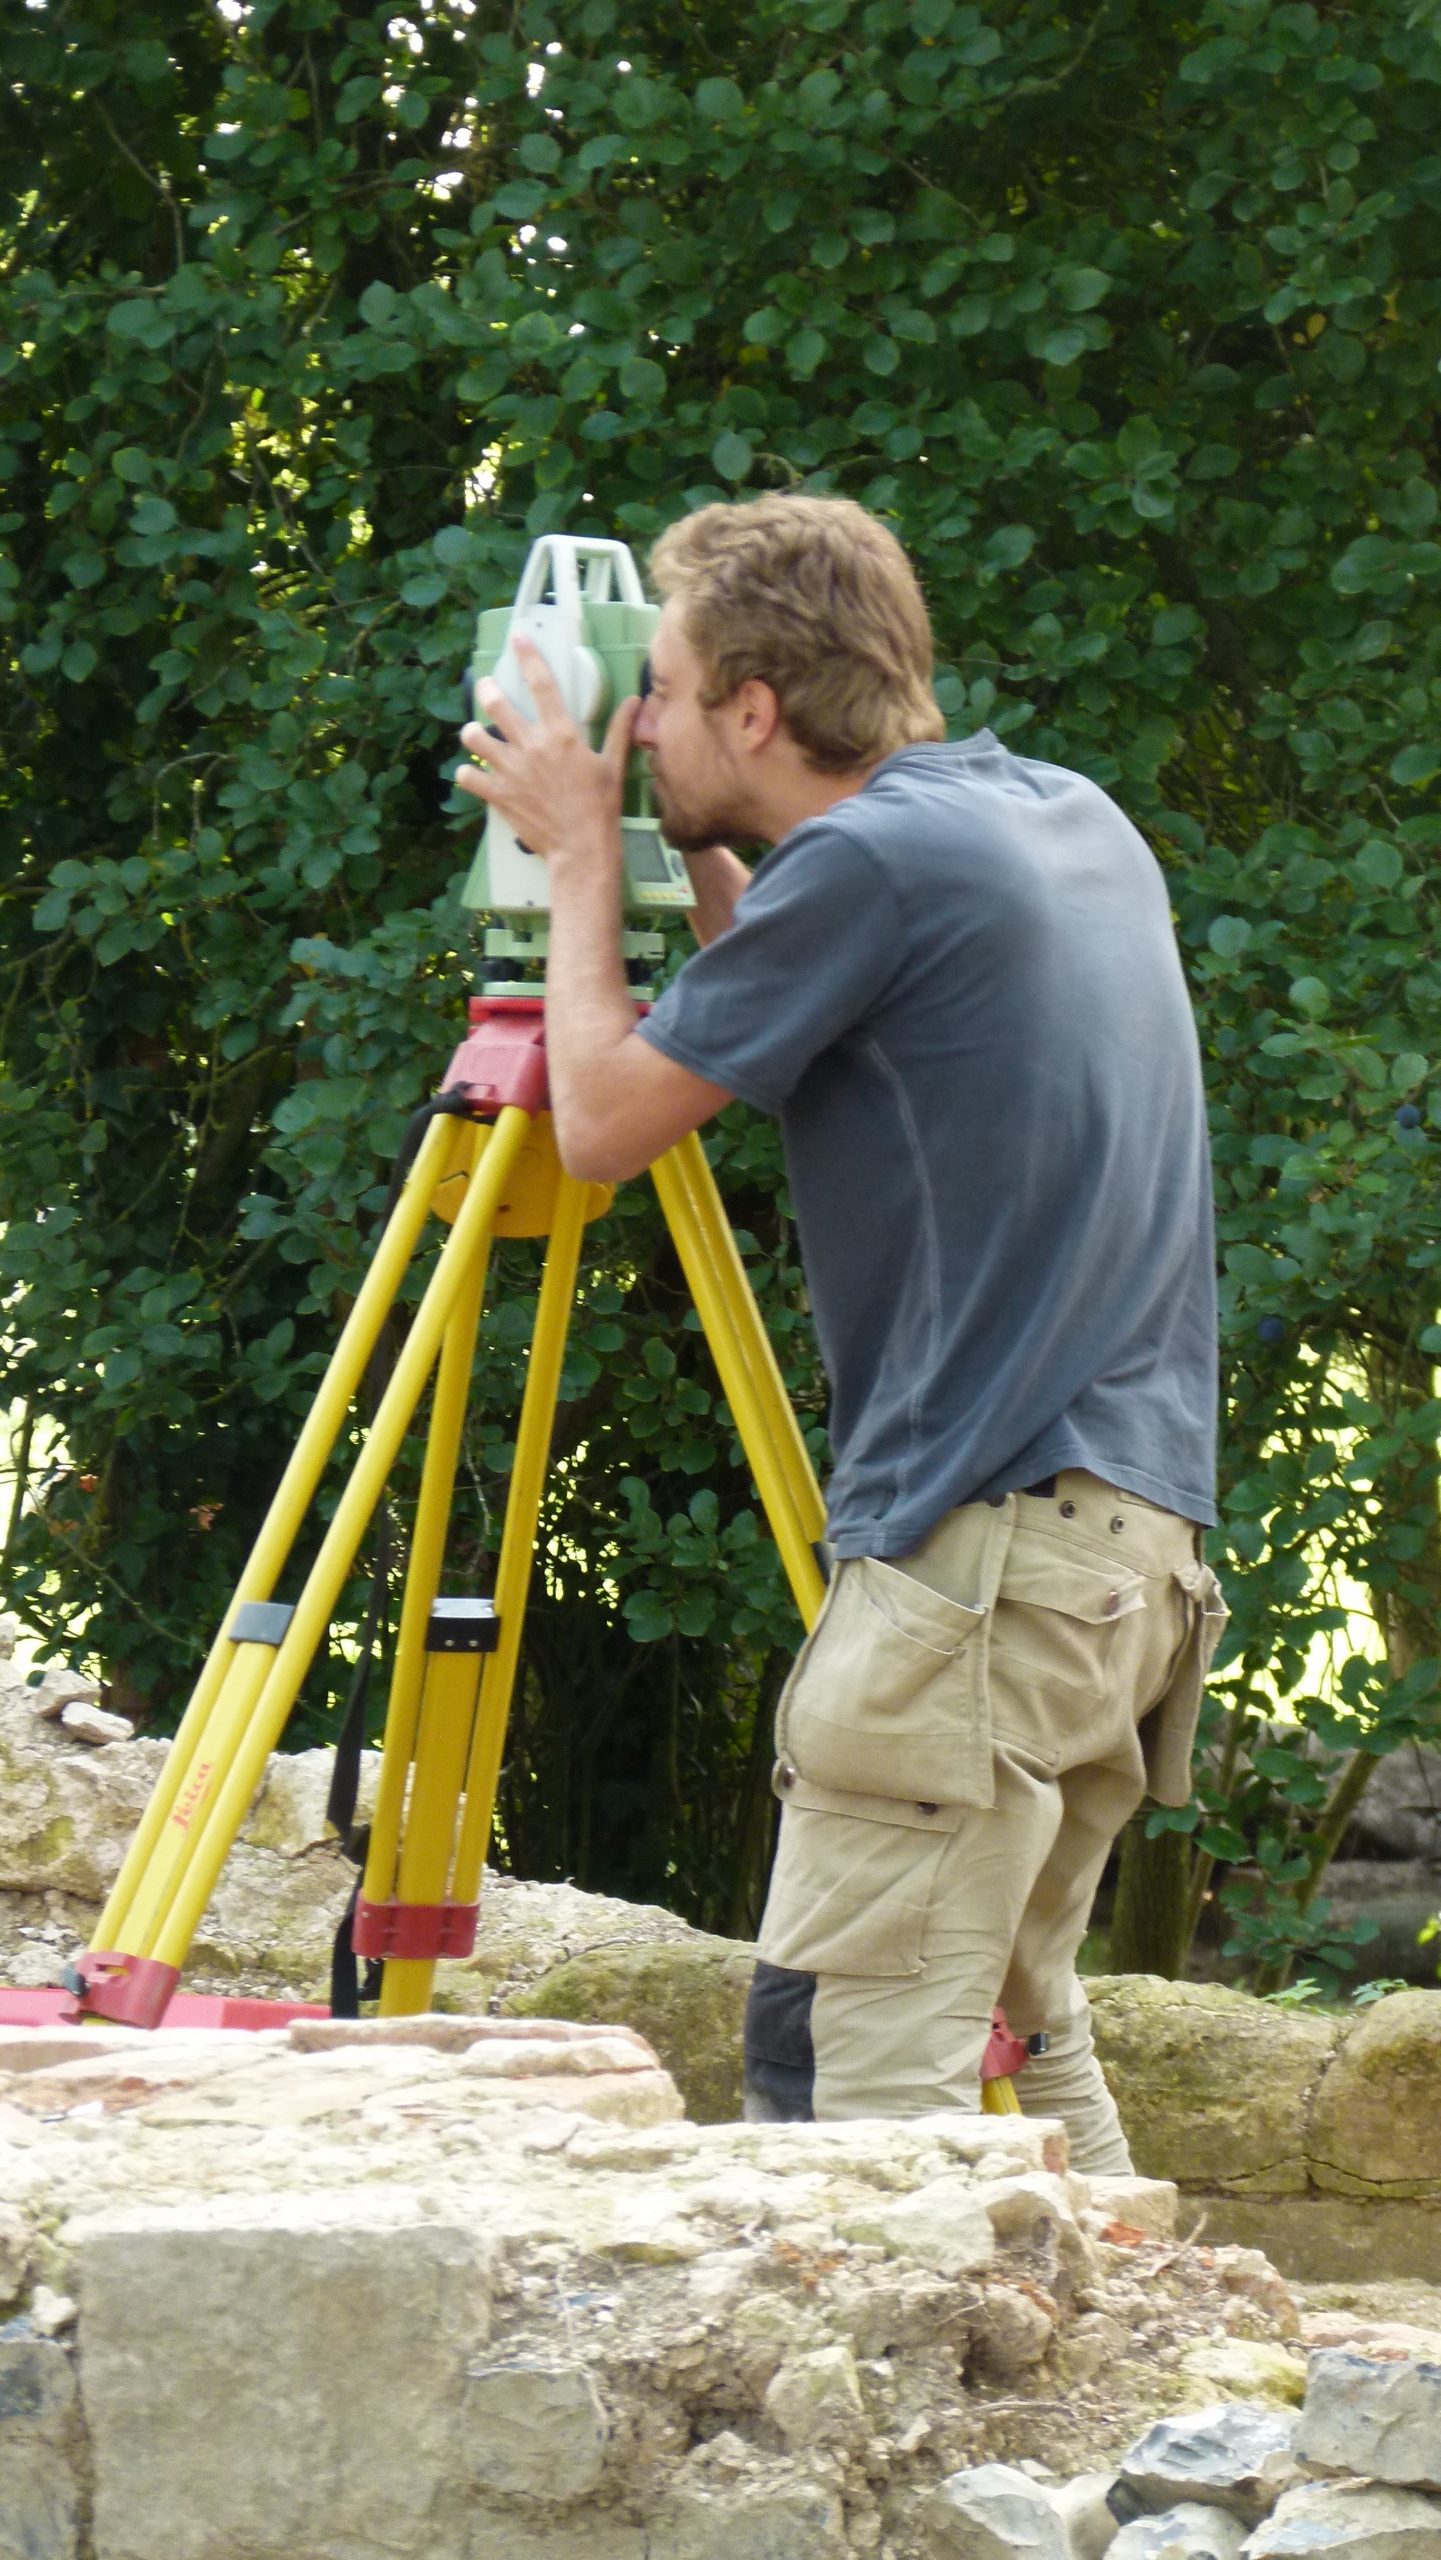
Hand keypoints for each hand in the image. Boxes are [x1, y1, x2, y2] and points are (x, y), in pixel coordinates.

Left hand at [455, 635, 637, 867]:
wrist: (581, 850)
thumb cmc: (601, 808)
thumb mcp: (614, 766)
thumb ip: (619, 730)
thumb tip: (635, 700)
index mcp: (561, 734)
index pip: (541, 684)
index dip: (527, 657)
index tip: (517, 639)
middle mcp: (531, 746)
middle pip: (495, 704)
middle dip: (486, 691)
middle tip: (486, 689)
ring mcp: (511, 770)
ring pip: (475, 737)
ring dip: (473, 733)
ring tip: (475, 734)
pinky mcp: (498, 794)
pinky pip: (468, 775)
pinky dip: (468, 773)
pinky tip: (472, 773)